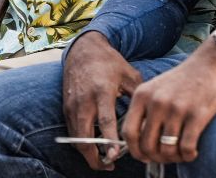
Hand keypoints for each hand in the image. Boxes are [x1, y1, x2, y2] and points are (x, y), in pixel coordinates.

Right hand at [62, 33, 143, 170]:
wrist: (84, 50)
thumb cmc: (109, 62)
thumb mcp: (129, 74)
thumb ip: (137, 97)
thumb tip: (148, 118)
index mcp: (102, 92)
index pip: (105, 122)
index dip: (110, 141)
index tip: (116, 155)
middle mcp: (84, 101)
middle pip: (84, 137)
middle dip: (95, 156)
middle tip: (109, 165)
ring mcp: (73, 105)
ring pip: (76, 138)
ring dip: (88, 152)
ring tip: (104, 161)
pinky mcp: (66, 108)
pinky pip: (72, 131)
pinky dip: (81, 142)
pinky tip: (94, 147)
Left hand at [123, 38, 215, 164]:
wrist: (212, 62)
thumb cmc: (185, 79)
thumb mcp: (157, 88)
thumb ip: (145, 110)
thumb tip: (140, 141)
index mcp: (143, 95)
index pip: (129, 132)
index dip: (135, 151)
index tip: (144, 157)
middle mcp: (157, 102)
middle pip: (147, 145)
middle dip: (156, 158)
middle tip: (166, 158)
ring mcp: (177, 108)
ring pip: (167, 150)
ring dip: (173, 158)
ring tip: (180, 155)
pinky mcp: (197, 114)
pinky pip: (186, 147)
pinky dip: (188, 156)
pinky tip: (192, 152)